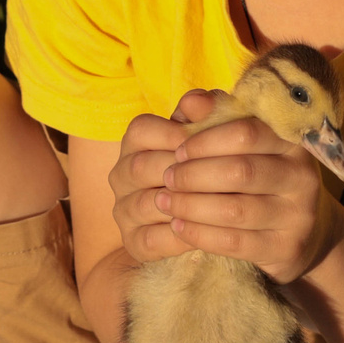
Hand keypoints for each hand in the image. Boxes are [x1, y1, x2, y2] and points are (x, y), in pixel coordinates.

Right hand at [108, 95, 205, 264]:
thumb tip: (199, 101)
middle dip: (184, 172)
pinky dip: (181, 236)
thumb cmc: (207, 166)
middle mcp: (121, 174)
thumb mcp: (209, 136)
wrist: (202, 218)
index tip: (208, 144)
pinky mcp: (133, 242)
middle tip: (222, 177)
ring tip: (219, 203)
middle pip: (142, 167)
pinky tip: (207, 231)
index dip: (174, 135)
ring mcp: (124, 209)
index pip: (140, 130)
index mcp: (135, 143)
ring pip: (146, 204)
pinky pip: (152, 239)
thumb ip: (206, 113)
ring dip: (184, 204)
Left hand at [129, 91, 339, 283]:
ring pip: (235, 209)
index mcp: (292, 141)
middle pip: (240, 171)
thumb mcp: (241, 142)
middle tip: (167, 178)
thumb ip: (215, 117)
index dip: (206, 139)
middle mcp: (303, 176)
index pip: (247, 131)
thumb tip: (192, 102)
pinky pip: (234, 242)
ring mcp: (298, 216)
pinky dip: (199, 233)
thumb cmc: (258, 176)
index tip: (177, 148)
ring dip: (191, 205)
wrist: (301, 231)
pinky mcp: (286, 249)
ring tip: (164, 202)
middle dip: (194, 174)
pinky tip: (177, 226)